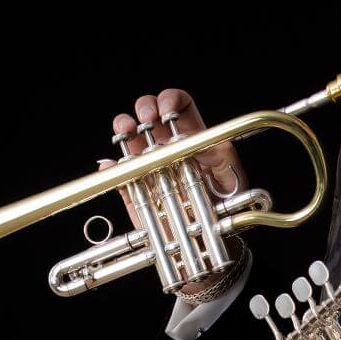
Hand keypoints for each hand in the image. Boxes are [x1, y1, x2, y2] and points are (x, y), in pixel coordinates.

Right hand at [100, 88, 248, 294]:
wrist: (207, 240)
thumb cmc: (223, 206)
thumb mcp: (230, 178)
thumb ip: (220, 157)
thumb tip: (199, 142)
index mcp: (192, 137)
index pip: (180, 105)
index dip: (170, 99)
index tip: (166, 109)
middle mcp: (168, 146)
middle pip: (149, 112)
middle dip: (144, 106)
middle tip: (147, 118)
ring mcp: (148, 164)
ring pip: (128, 136)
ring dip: (123, 127)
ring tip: (126, 131)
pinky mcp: (133, 187)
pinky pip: (115, 172)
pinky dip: (109, 166)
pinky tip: (112, 164)